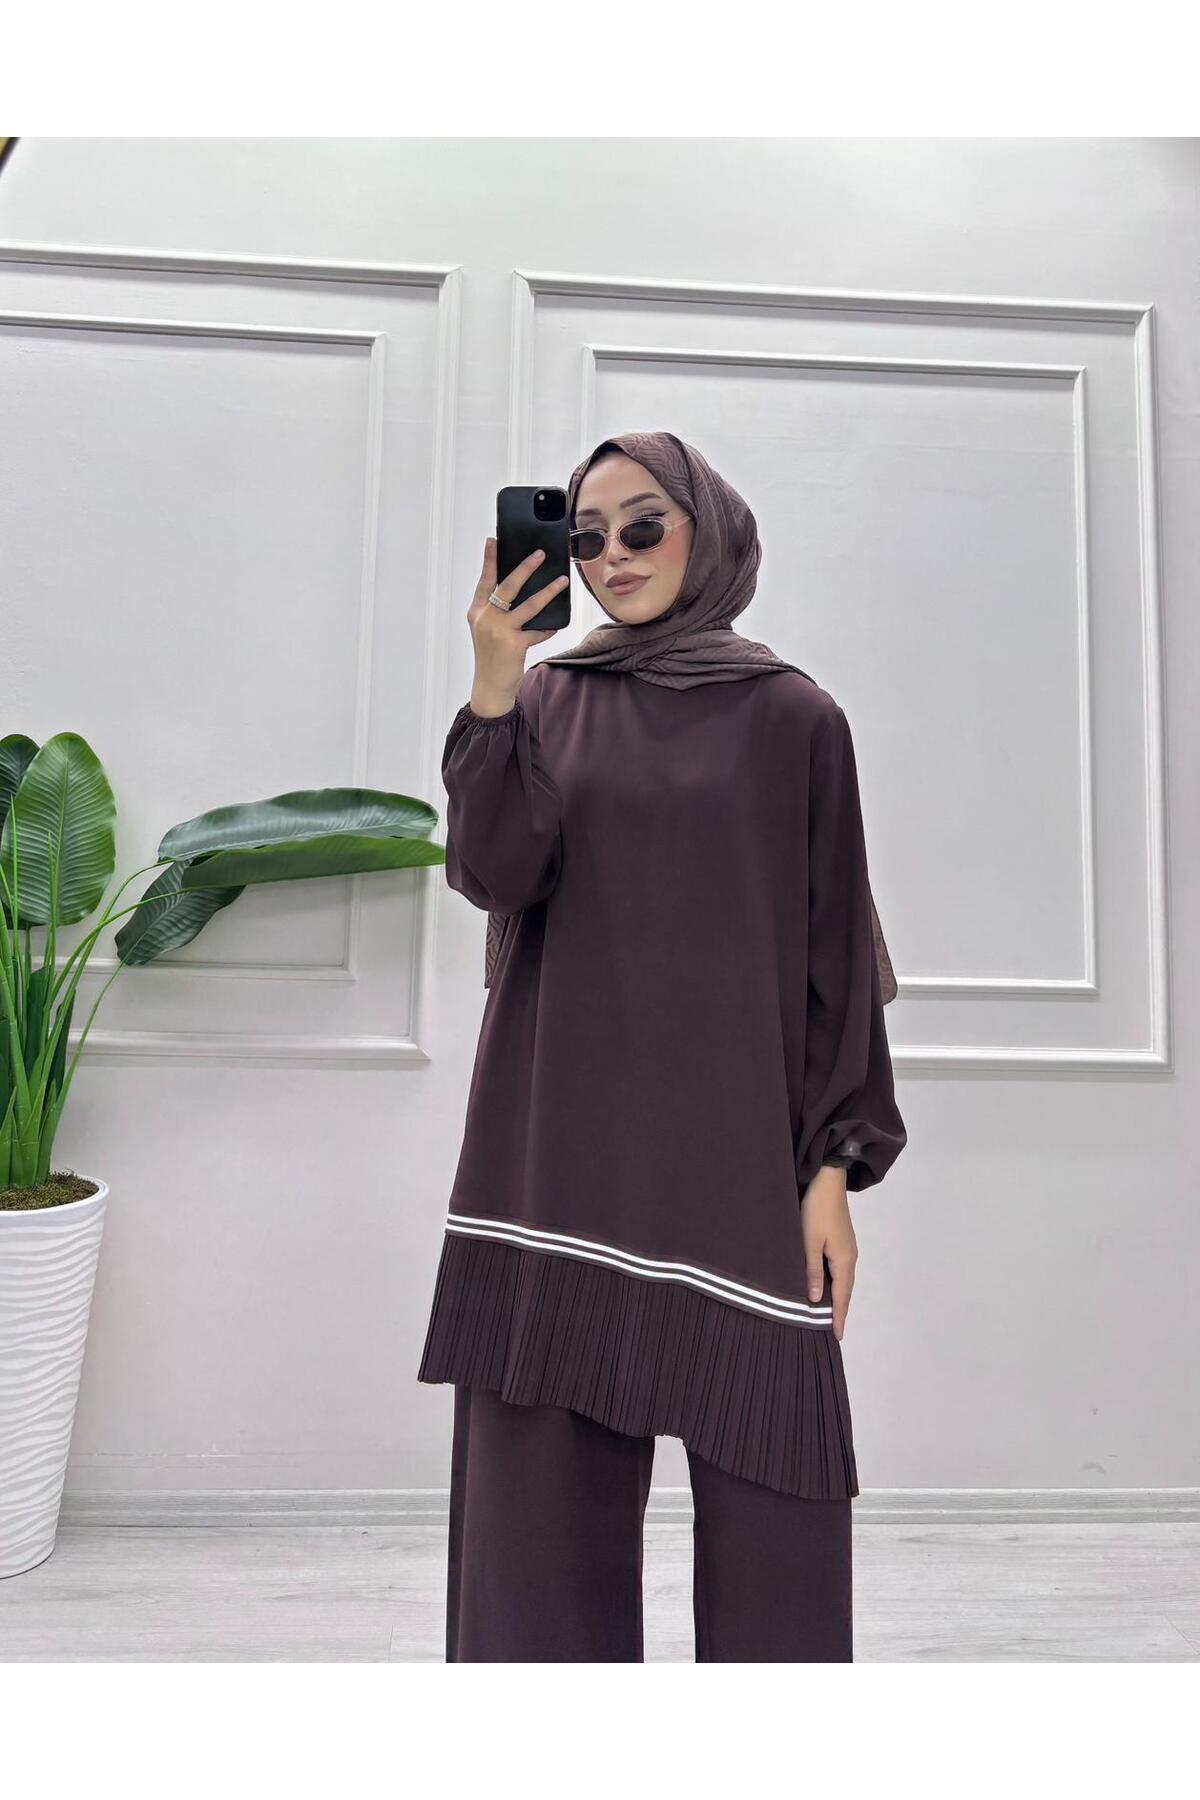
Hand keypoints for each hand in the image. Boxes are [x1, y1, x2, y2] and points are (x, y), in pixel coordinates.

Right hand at [468, 536, 565, 705]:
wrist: (490, 685)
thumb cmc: (491, 655)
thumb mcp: (486, 629)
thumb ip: (497, 611)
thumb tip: (524, 591)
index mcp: (477, 611)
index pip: (484, 580)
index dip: (489, 560)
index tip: (493, 540)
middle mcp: (486, 618)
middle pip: (508, 586)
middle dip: (525, 567)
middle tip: (540, 554)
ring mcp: (499, 630)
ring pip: (529, 605)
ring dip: (548, 591)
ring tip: (562, 580)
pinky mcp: (514, 644)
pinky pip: (537, 630)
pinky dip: (548, 628)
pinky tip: (555, 625)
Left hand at [800, 1167, 857, 1341]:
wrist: (827, 1179)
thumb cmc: (816, 1209)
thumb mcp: (809, 1241)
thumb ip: (811, 1270)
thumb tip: (814, 1298)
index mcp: (844, 1260)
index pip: (841, 1296)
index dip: (838, 1317)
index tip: (837, 1337)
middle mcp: (849, 1257)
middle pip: (846, 1290)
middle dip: (840, 1311)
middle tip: (835, 1331)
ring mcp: (847, 1248)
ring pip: (843, 1280)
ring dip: (838, 1297)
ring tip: (830, 1314)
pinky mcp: (841, 1240)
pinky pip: (840, 1269)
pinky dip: (835, 1283)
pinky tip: (827, 1286)